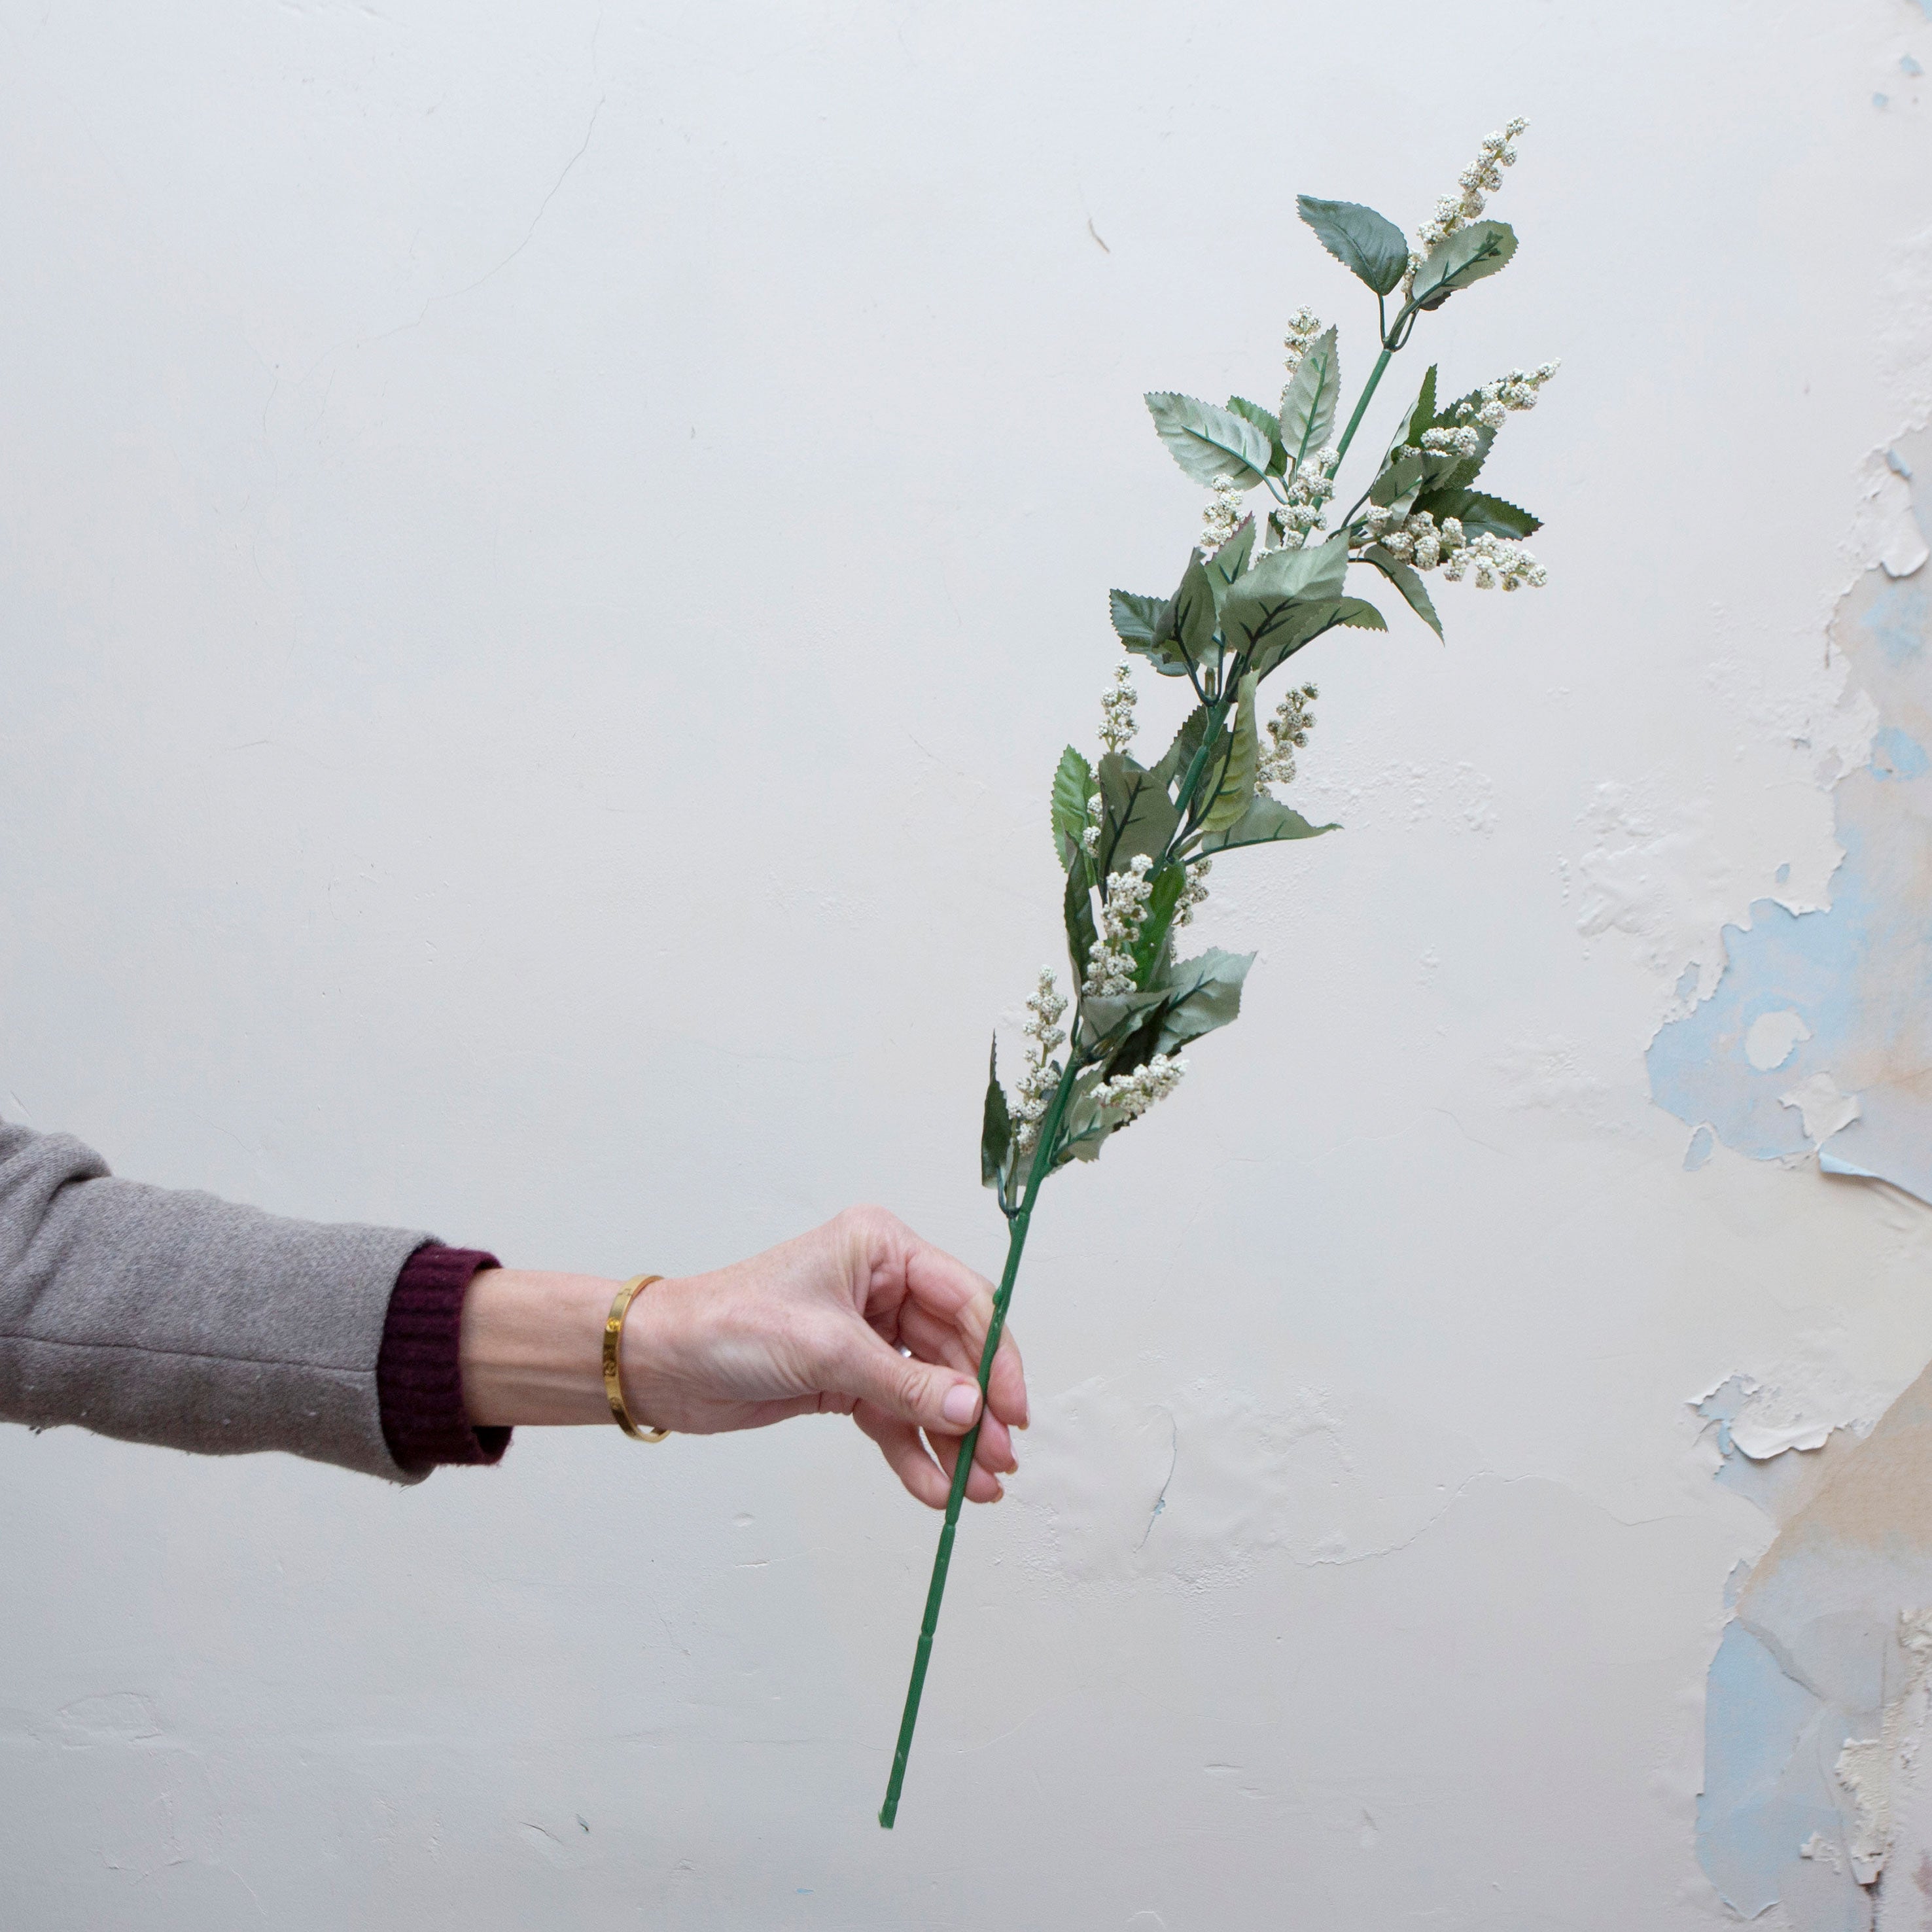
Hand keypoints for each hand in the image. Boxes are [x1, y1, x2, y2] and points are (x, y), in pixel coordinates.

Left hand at [458, 1206, 1027, 1507]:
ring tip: (977, 1489)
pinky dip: (914, 1452)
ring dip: (952, 1440)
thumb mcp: (826, 1349)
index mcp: (882, 1249)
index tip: (1013, 1408)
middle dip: (977, 1408)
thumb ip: (904, 1383)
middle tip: (999, 1458)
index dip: (997, 1355)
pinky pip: (895, 1417)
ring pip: (929, 1390)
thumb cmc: (728, 1324)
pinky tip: (933, 1488)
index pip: (965, 1300)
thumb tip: (971, 1409)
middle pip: (954, 1352)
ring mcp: (866, 1336)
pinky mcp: (845, 1379)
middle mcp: (881, 1287)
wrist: (661, 1362)